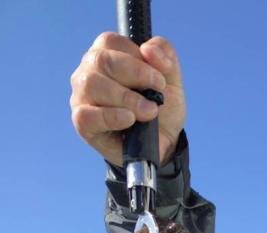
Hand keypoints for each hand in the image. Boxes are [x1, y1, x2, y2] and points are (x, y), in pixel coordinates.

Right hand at [70, 33, 185, 166]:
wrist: (164, 141)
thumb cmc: (160, 106)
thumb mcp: (170, 77)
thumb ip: (165, 54)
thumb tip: (148, 49)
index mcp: (106, 53)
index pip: (110, 42)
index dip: (138, 58)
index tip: (160, 79)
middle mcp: (89, 71)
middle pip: (101, 60)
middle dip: (136, 76)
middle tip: (158, 96)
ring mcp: (82, 96)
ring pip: (92, 85)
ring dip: (126, 99)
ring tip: (148, 112)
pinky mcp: (82, 123)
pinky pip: (86, 115)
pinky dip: (111, 117)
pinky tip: (129, 120)